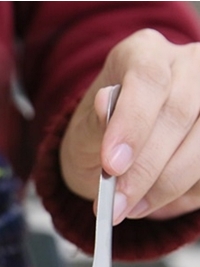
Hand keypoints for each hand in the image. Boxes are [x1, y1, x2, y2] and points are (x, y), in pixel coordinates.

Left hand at [61, 29, 199, 224]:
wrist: (120, 151)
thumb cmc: (99, 135)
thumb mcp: (83, 131)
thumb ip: (93, 124)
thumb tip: (104, 104)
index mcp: (144, 52)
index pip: (147, 78)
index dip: (132, 123)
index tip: (112, 165)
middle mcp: (187, 64)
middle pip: (179, 113)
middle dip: (145, 168)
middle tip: (116, 205)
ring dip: (166, 185)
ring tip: (130, 208)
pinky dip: (186, 191)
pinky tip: (158, 202)